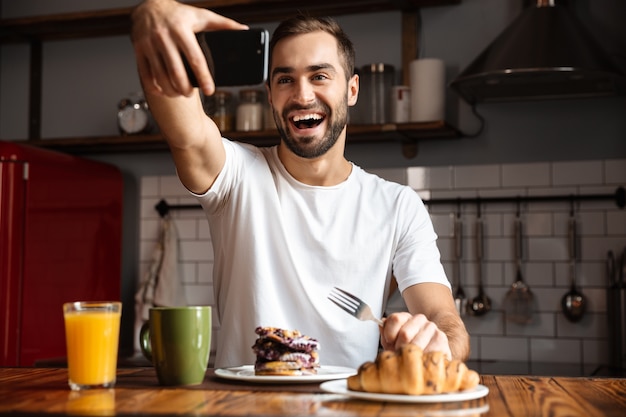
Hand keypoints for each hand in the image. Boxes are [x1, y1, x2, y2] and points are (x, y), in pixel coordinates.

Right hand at [131, 0, 247, 96]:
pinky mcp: (138, 50)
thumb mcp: (202, 16)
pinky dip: (154, 87)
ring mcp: (149, 44)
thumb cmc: (179, 14)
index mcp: (182, 30)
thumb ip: (223, 24)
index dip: (204, 77)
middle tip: (191, 93)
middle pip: (177, 72)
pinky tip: (163, 91)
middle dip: (185, 88)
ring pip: (161, 76)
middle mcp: (164, 37)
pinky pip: (145, 74)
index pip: (195, 59)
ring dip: (171, 90)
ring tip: (180, 93)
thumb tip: (244, 30)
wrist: (149, 5)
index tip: (210, 90)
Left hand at [380, 312, 451, 358]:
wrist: (431, 357)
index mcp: (406, 317)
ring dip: (410, 357)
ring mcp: (433, 329)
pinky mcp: (442, 341)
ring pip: (416, 344)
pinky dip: (421, 361)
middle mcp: (420, 320)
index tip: (390, 343)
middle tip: (401, 356)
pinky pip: (428, 353)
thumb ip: (385, 333)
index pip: (395, 319)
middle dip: (400, 349)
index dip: (389, 334)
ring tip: (411, 361)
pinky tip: (421, 363)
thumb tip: (381, 323)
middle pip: (405, 334)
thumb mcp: (393, 343)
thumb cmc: (409, 350)